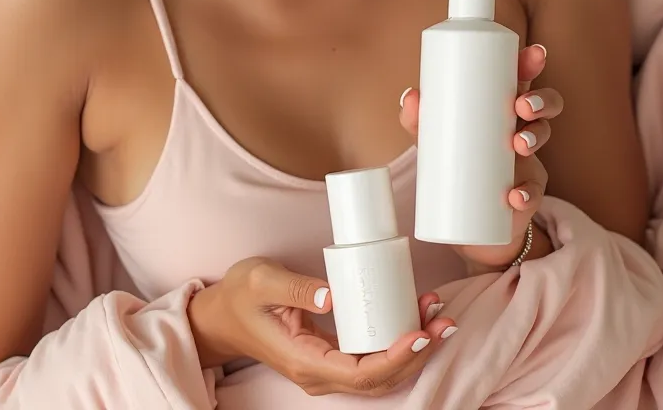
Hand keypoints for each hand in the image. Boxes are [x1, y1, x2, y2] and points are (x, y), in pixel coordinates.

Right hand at [188, 257, 456, 395]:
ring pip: (378, 373)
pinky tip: (413, 318)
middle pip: (379, 379)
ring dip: (412, 348)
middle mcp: (319, 374)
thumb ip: (295, 289)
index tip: (420, 332)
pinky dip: (396, 342)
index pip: (361, 374)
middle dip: (416, 353)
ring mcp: (325, 369)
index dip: (395, 358)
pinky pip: (369, 359)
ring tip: (437, 316)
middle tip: (444, 320)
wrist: (218, 315)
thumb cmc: (238, 296)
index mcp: (304, 362)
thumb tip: (332, 296)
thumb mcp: (261, 282)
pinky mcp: (329, 357)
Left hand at [399, 43, 561, 273]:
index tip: (534, 54)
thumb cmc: (451, 160)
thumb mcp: (431, 137)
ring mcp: (528, 158)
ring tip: (518, 144)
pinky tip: (515, 196)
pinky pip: (535, 190)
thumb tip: (411, 97)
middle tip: (520, 106)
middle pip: (544, 103)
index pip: (521, 77)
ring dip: (536, 136)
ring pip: (544, 136)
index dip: (531, 62)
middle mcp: (520, 126)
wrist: (465, 218)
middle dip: (540, 99)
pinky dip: (527, 193)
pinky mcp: (527, 192)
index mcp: (499, 104)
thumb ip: (417, 118)